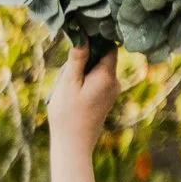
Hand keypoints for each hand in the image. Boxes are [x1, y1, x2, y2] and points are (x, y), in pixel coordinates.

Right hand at [47, 41, 120, 155]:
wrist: (74, 146)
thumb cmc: (68, 115)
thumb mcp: (68, 83)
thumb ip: (77, 59)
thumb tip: (83, 35)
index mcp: (107, 75)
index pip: (109, 46)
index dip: (96, 40)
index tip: (79, 42)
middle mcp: (114, 82)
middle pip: (102, 58)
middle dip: (84, 59)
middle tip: (66, 73)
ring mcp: (111, 92)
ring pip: (97, 70)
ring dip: (81, 73)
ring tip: (67, 88)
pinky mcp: (105, 100)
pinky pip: (96, 82)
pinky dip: (84, 83)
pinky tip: (71, 96)